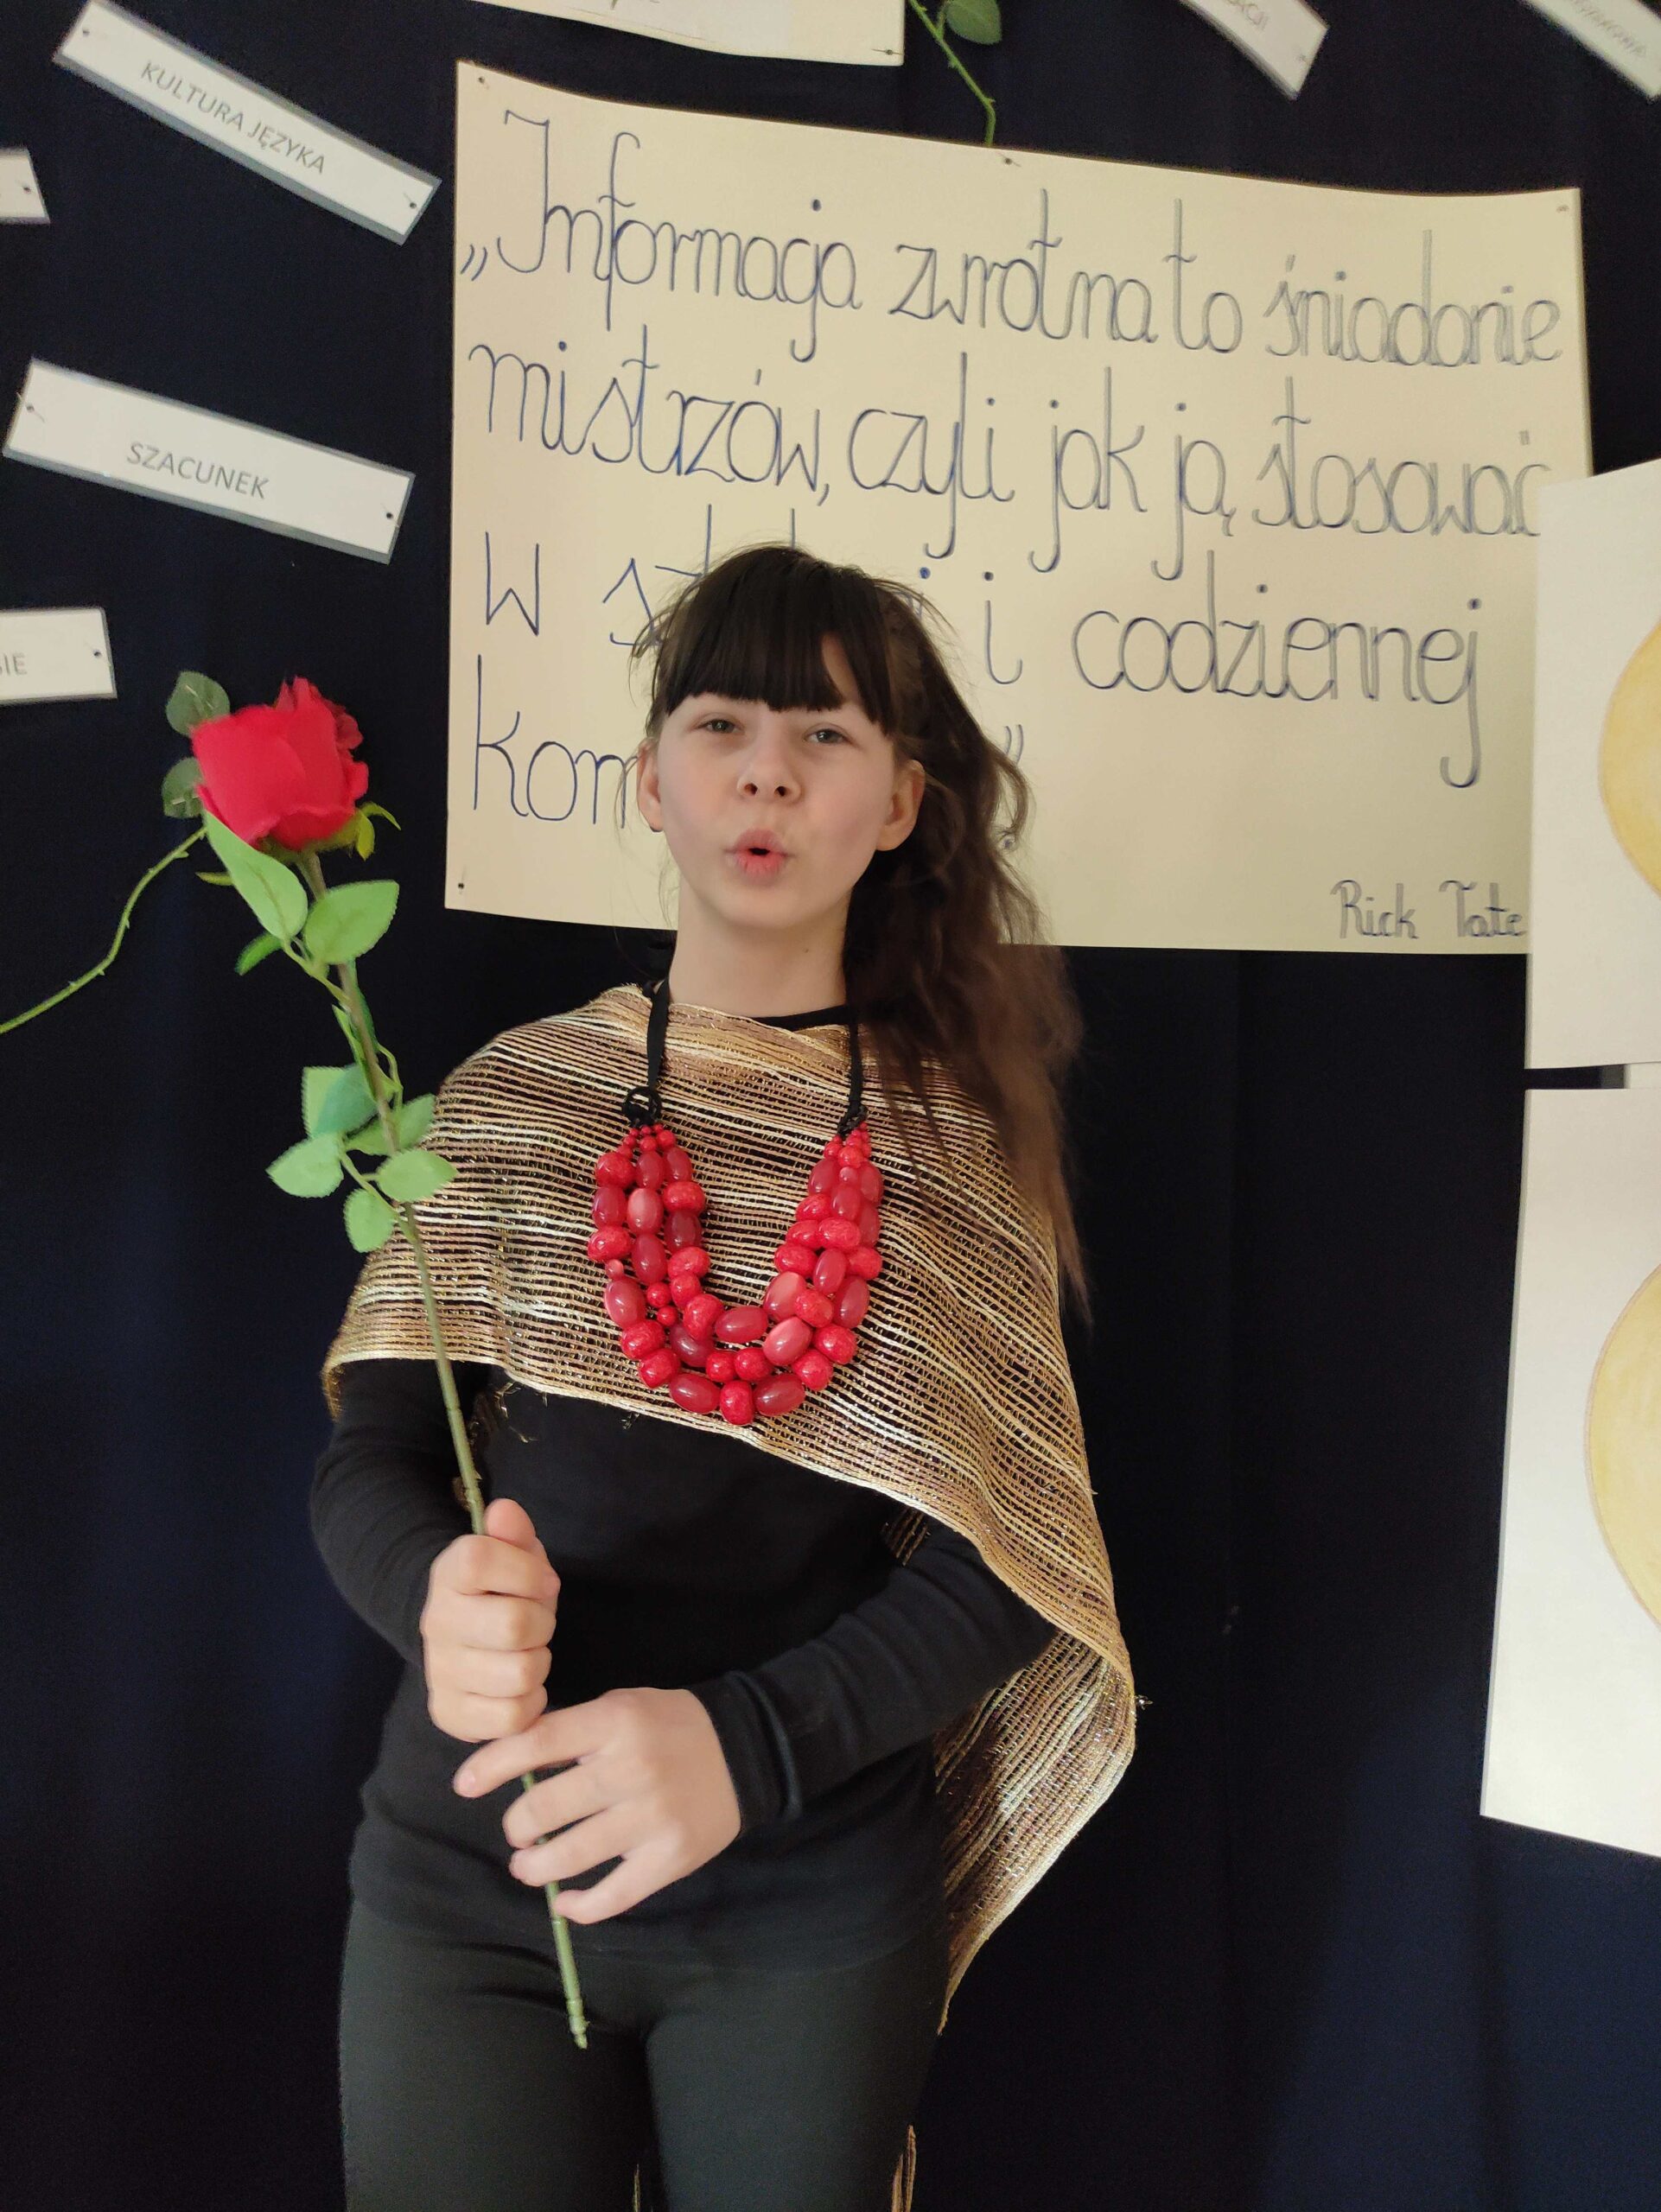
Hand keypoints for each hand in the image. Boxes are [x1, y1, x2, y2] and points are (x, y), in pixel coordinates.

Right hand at [419, 1496, 559, 1741]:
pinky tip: (519, 1687)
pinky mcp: (449, 1713)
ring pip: (520, 1673)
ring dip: (539, 1663)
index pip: (479, 1559)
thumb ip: (513, 1532)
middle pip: (514, 1625)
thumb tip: (504, 1511)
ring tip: (527, 1653)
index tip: (542, 1581)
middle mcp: (436, 1622)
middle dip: (543, 1623)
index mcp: (448, 1574)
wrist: (465, 1640)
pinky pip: (512, 1716)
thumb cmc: (502, 1592)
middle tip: (537, 1625)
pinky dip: (530, 1703)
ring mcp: (439, 1671)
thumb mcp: (514, 1555)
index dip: (525, 1571)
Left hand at [450, 1684, 743, 1922]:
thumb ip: (571, 1730)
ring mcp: (651, 1818)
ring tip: (527, 1865)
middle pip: (544, 1807)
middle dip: (516, 1826)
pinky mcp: (669, 1858)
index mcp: (614, 1723)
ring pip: (570, 1856)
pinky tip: (564, 1902)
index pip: (536, 1743)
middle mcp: (630, 1769)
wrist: (745, 1750)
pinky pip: (611, 1895)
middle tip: (516, 1831)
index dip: (491, 1766)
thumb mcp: (621, 1708)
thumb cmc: (669, 1726)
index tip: (464, 1784)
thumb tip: (507, 1760)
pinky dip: (578, 1907)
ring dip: (535, 1867)